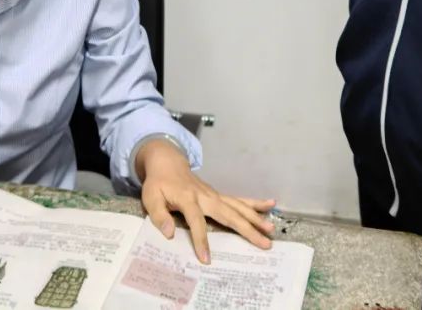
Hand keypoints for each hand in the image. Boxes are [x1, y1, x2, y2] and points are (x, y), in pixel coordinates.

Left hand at [136, 138, 275, 263]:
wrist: (168, 163)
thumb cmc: (158, 183)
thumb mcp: (150, 198)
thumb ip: (159, 216)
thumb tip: (169, 233)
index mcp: (188, 199)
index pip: (196, 221)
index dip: (201, 240)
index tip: (207, 259)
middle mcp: (206, 197)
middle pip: (229, 214)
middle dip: (247, 229)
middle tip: (264, 243)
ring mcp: (215, 195)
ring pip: (238, 207)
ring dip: (255, 218)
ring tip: (271, 229)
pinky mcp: (219, 196)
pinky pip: (239, 200)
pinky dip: (255, 203)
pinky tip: (270, 204)